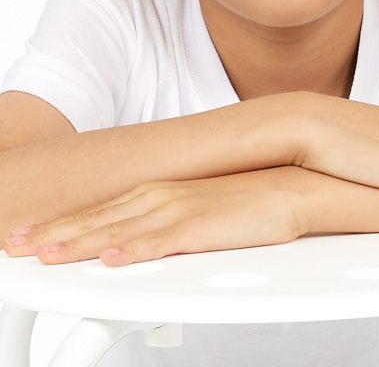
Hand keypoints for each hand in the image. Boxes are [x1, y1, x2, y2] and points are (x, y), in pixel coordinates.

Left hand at [3, 167, 307, 265]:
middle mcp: (158, 199)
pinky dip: (134, 249)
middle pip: (96, 221)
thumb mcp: (189, 209)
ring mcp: (177, 211)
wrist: (284, 185)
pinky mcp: (201, 227)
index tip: (28, 237)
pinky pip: (161, 241)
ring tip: (48, 256)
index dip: (59, 226)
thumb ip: (157, 224)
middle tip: (18, 245)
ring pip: (119, 231)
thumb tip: (129, 240)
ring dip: (81, 243)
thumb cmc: (239, 200)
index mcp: (153, 195)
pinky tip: (113, 259)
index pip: (96, 213)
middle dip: (54, 235)